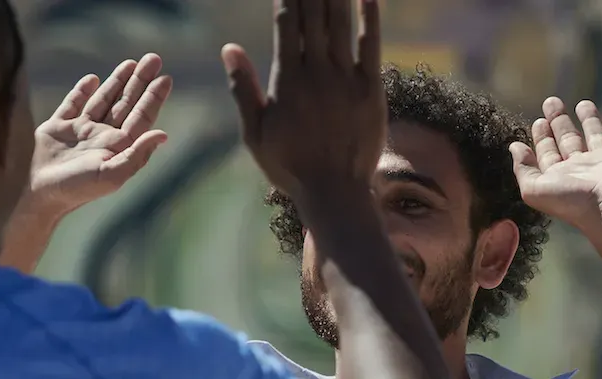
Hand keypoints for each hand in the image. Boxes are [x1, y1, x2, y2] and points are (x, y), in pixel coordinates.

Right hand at [28, 54, 172, 213]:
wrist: (42, 194)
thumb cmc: (80, 188)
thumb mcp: (112, 174)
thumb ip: (138, 155)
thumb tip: (163, 134)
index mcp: (118, 146)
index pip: (141, 116)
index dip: (153, 97)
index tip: (166, 78)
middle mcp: (102, 135)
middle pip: (125, 103)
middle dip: (139, 81)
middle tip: (154, 59)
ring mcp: (80, 130)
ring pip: (103, 100)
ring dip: (116, 82)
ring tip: (131, 62)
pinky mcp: (58, 127)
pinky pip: (72, 104)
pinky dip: (81, 91)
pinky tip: (92, 80)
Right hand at [222, 0, 383, 194]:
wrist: (336, 192)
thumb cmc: (289, 166)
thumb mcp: (255, 133)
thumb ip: (243, 89)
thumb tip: (229, 49)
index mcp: (287, 81)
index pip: (286, 23)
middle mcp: (317, 73)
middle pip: (314, 15)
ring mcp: (347, 79)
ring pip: (341, 23)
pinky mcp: (372, 89)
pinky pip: (371, 45)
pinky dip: (370, 17)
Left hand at [509, 98, 601, 226]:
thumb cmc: (571, 202)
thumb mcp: (534, 189)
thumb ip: (523, 168)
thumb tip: (514, 146)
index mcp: (560, 174)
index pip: (548, 151)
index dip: (542, 136)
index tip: (538, 121)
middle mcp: (581, 167)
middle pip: (568, 139)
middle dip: (559, 121)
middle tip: (551, 102)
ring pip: (595, 135)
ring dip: (589, 120)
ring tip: (583, 103)